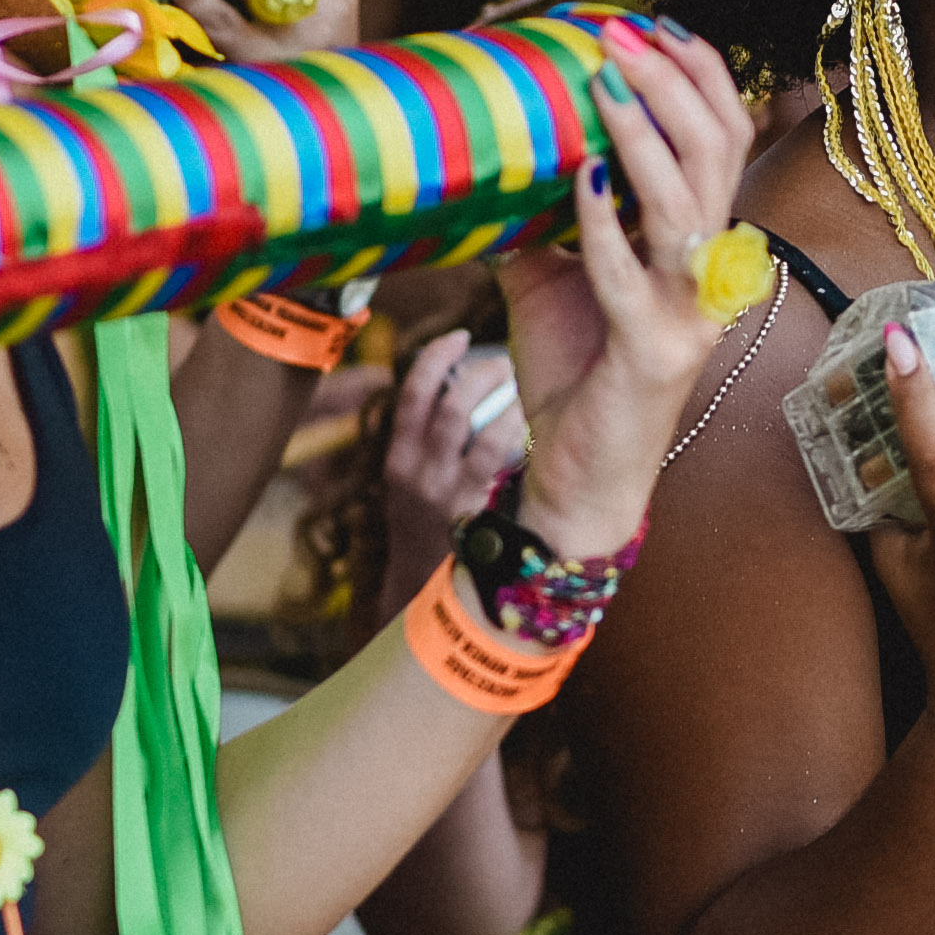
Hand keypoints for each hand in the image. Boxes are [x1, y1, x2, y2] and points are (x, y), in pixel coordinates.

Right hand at [373, 327, 524, 590]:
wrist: (423, 598)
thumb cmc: (432, 531)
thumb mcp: (414, 488)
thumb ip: (430, 446)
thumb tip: (466, 390)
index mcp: (398, 458)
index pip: (411, 393)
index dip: (436, 356)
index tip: (461, 336)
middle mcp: (415, 472)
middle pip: (445, 401)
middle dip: (481, 371)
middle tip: (509, 360)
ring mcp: (442, 491)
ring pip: (467, 420)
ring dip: (501, 392)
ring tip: (527, 382)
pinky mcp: (469, 509)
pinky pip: (492, 453)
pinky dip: (514, 425)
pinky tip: (537, 418)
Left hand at [497, 22, 758, 555]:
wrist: (578, 476)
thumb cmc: (572, 372)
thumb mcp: (549, 275)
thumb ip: (537, 212)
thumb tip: (488, 141)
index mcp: (695, 244)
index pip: (724, 139)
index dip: (701, 76)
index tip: (655, 25)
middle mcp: (707, 270)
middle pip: (720, 153)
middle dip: (674, 84)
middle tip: (623, 36)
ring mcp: (687, 312)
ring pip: (686, 204)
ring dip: (644, 136)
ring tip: (605, 84)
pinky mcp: (651, 353)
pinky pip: (630, 275)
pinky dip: (604, 222)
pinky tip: (578, 178)